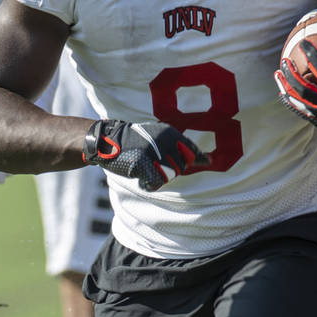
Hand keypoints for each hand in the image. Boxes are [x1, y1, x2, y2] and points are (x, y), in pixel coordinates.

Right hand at [81, 119, 207, 191]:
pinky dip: (147, 184)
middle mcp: (164, 141)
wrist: (106, 140)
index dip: (194, 160)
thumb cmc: (134, 141)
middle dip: (168, 171)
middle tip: (153, 165)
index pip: (192, 151)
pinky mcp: (142, 163)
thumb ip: (180, 146)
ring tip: (144, 170)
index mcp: (169, 132)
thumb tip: (209, 160)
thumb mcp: (158, 136)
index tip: (203, 163)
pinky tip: (139, 178)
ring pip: (168, 177)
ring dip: (157, 178)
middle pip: (180, 168)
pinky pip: (155, 183)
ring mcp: (153, 152)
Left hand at [274, 36, 316, 143]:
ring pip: (299, 102)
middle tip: (284, 60)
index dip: (311, 54)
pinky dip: (292, 103)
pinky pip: (304, 113)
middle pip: (303, 89)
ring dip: (286, 88)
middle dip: (291, 74)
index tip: (303, 42)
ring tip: (277, 74)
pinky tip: (284, 93)